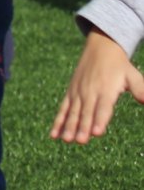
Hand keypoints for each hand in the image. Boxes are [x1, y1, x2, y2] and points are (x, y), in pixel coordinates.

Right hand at [51, 26, 143, 142]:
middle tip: (80, 141)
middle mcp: (90, 92)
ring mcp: (78, 93)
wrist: (100, 48)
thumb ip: (140, 89)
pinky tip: (54, 135)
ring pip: (73, 113)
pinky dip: (58, 121)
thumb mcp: (133, 75)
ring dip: (69, 127)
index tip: (96, 133)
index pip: (103, 108)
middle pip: (86, 113)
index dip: (100, 120)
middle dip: (83, 128)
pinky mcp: (71, 93)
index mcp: (106, 89)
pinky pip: (63, 109)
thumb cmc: (120, 66)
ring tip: (66, 140)